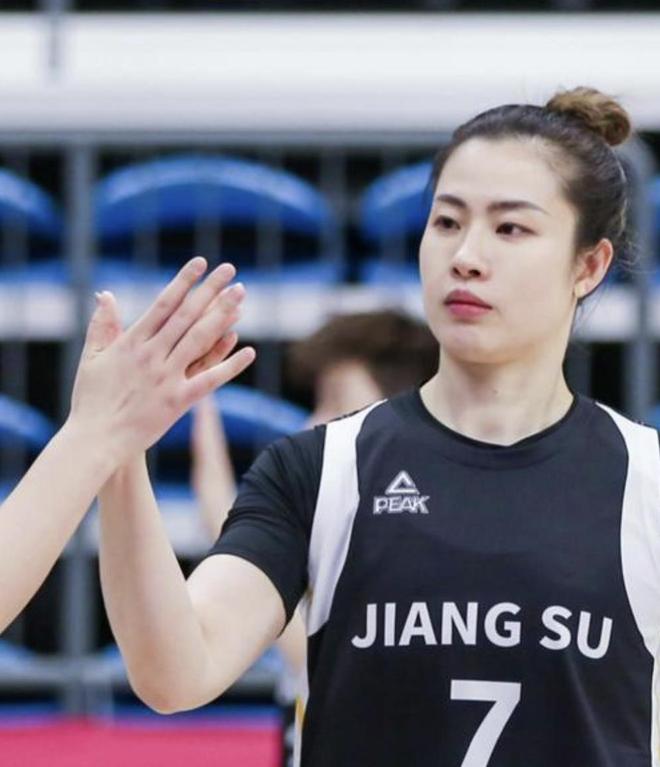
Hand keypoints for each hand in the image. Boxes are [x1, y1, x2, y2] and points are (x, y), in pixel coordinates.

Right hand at [67, 257, 254, 466]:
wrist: (96, 438)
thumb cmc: (91, 400)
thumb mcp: (92, 359)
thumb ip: (102, 326)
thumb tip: (105, 295)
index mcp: (131, 343)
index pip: (163, 304)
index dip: (183, 282)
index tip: (200, 263)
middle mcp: (152, 356)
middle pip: (187, 316)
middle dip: (210, 291)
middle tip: (230, 271)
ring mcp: (166, 377)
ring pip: (200, 340)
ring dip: (222, 316)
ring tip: (240, 296)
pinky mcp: (178, 401)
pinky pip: (209, 380)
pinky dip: (230, 365)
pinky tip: (248, 350)